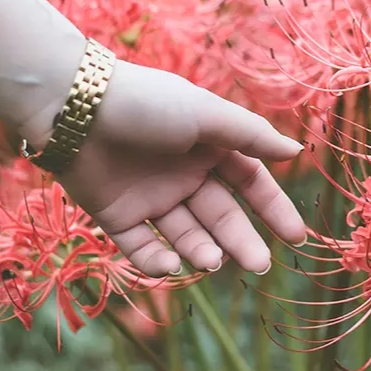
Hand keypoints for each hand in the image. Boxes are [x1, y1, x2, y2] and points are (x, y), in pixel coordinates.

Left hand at [22, 60, 306, 277]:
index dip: (272, 208)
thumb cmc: (148, 104)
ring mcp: (151, 197)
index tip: (294, 236)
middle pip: (220, 215)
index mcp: (208, 147)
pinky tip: (171, 264)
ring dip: (202, 250)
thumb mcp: (207, 114)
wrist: (75, 108)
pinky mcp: (116, 216)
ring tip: (212, 261)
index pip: (249, 183)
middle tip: (258, 265)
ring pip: (185, 234)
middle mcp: (183, 174)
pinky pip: (141, 246)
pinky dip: (157, 261)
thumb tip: (295, 152)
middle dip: (241, 240)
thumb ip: (252, 136)